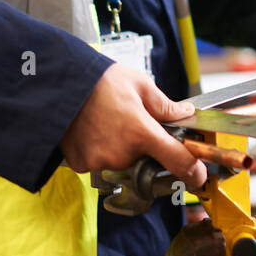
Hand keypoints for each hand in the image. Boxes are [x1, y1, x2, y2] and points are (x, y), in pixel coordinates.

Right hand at [60, 63, 207, 187]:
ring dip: (122, 150)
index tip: (198, 175)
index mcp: (141, 132)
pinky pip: (100, 164)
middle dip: (145, 148)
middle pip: (147, 162)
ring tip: (108, 123)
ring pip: (123, 164)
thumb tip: (185, 115)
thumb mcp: (139, 84)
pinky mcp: (82, 165)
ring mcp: (100, 162)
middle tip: (131, 125)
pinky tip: (93, 132)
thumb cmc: (99, 80)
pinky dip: (100, 152)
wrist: (57, 83)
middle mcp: (122, 153)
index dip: (193, 171)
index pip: (178, 162)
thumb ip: (165, 105)